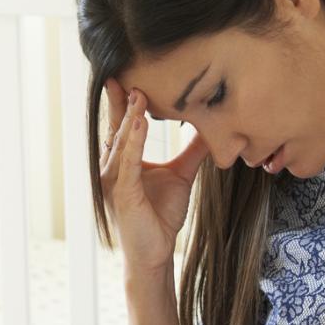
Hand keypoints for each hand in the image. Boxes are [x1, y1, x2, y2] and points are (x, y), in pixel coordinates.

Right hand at [100, 78, 208, 271]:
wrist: (155, 254)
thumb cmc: (161, 216)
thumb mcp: (181, 175)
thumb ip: (192, 151)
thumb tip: (212, 128)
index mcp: (122, 160)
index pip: (121, 123)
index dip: (124, 99)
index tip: (131, 73)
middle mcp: (112, 166)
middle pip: (115, 126)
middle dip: (121, 99)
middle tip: (126, 70)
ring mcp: (114, 179)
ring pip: (121, 140)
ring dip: (129, 116)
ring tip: (138, 91)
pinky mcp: (123, 192)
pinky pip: (128, 162)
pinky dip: (134, 140)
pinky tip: (140, 122)